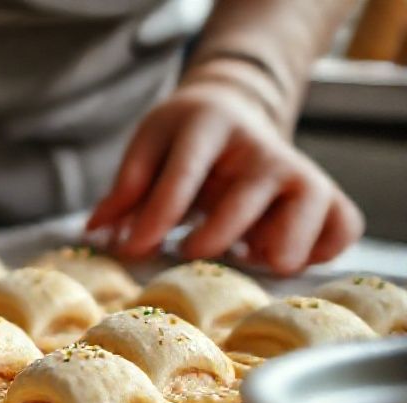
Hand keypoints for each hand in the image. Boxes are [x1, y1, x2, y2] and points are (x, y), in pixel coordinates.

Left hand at [87, 80, 363, 274]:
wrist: (234, 106)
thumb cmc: (183, 136)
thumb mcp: (147, 146)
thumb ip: (124, 190)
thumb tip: (96, 233)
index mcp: (209, 124)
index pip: (184, 173)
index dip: (158, 216)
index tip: (133, 250)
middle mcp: (262, 147)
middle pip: (250, 192)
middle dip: (219, 232)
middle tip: (190, 253)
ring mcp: (300, 171)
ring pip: (312, 206)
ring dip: (284, 244)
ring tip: (253, 261)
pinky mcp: (326, 196)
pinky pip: (342, 227)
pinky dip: (322, 251)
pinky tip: (281, 261)